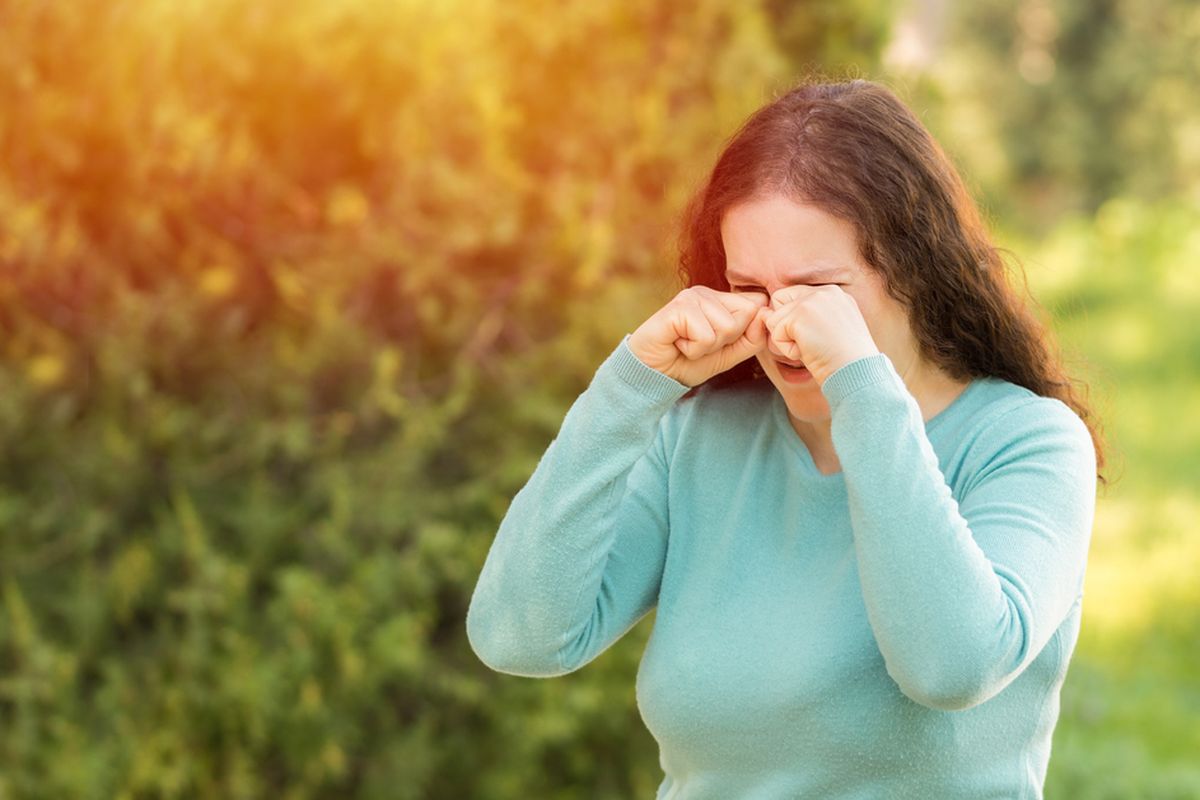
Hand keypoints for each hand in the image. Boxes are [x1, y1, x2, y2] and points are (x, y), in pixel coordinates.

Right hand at [628, 286, 770, 387]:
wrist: (652, 375)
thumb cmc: (687, 363)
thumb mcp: (728, 355)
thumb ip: (751, 338)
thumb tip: (766, 315)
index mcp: (720, 300)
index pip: (756, 306)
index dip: (744, 333)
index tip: (719, 344)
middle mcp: (707, 293)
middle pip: (746, 315)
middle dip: (727, 340)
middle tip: (700, 345)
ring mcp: (692, 297)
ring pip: (726, 326)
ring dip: (707, 347)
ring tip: (687, 345)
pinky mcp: (678, 307)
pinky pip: (705, 334)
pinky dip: (694, 349)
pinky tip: (677, 344)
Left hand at [761, 285, 879, 384]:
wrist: (857, 373)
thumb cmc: (843, 362)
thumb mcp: (826, 333)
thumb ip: (801, 318)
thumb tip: (765, 314)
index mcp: (834, 294)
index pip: (793, 297)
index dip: (793, 321)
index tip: (815, 339)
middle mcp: (824, 291)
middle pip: (779, 302)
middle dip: (785, 327)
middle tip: (811, 345)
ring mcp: (812, 300)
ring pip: (775, 320)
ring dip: (787, 342)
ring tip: (813, 349)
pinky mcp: (800, 315)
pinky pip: (776, 334)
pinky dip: (788, 350)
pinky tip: (809, 353)